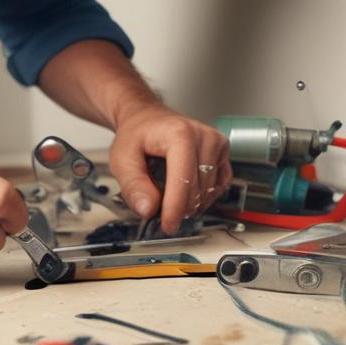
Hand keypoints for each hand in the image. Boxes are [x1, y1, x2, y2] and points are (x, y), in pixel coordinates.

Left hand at [108, 104, 231, 232]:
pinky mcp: (223, 154)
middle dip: (179, 208)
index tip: (167, 225)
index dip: (175, 209)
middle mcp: (204, 137)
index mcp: (180, 134)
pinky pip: (219, 187)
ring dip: (190, 204)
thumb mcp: (122, 159)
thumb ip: (133, 185)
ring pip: (209, 192)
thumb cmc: (136, 135)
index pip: (183, 181)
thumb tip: (148, 210)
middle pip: (197, 190)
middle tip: (159, 209)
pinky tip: (186, 193)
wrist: (147, 118)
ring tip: (168, 195)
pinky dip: (203, 197)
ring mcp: (217, 145)